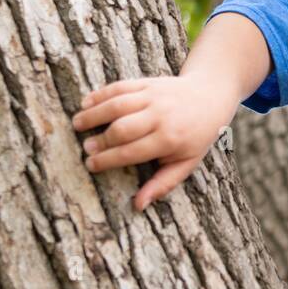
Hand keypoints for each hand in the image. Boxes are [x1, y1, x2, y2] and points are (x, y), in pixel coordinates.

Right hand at [73, 76, 229, 209]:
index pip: (131, 152)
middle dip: (99, 140)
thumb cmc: (196, 136)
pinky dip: (101, 94)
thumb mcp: (186, 163)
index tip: (91, 165)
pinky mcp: (148, 82)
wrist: (210, 97)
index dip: (107, 160)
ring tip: (77, 125)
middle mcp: (160, 116)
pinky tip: (86, 103)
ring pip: (117, 105)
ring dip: (94, 115)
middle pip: (121, 129)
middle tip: (85, 148)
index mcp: (169, 139)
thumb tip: (138, 205)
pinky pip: (120, 87)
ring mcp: (153, 96)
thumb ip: (163, 184)